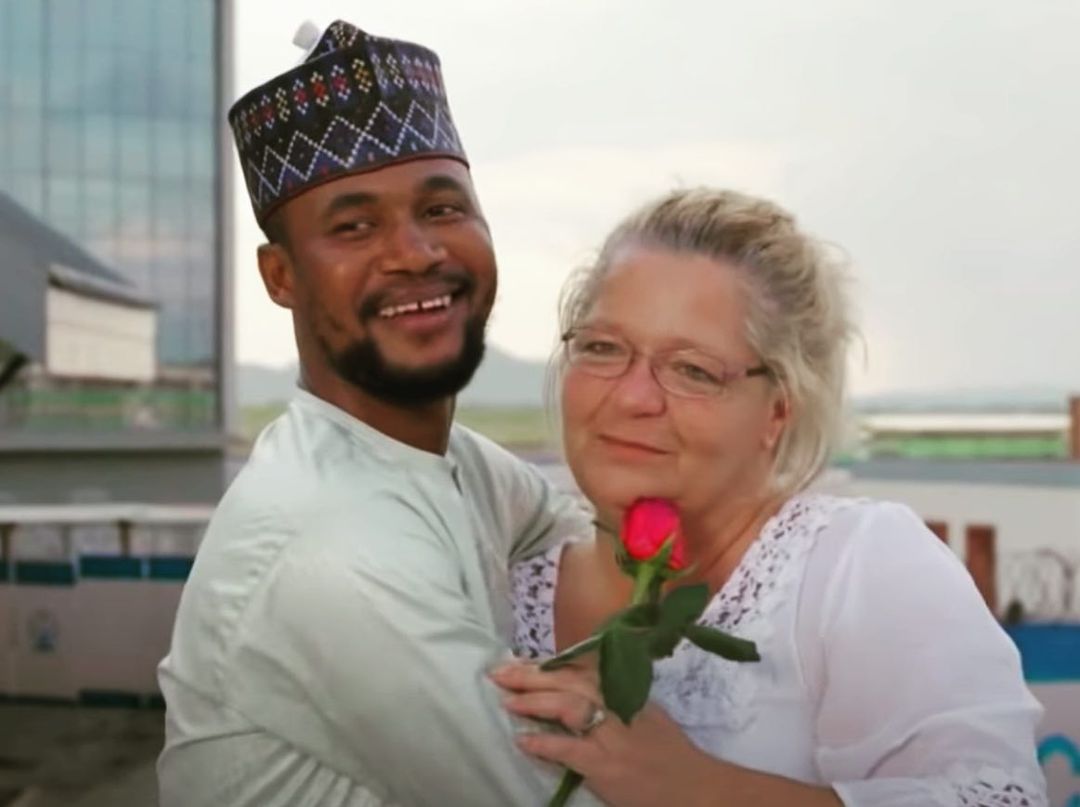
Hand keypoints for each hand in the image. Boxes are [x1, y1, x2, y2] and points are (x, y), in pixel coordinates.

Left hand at [489, 661, 713, 806]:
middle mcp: (617, 707)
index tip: (520, 660)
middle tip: (499, 673)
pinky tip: (524, 741)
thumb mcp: (643, 713)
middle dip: (532, 676)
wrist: (693, 787)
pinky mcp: (606, 766)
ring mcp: (611, 737)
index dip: (548, 664)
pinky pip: (569, 750)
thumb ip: (612, 697)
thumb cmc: (667, 752)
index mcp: (625, 692)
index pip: (581, 669)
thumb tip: (571, 685)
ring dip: (534, 702)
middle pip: (569, 681)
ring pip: (568, 708)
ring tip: (508, 701)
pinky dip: (545, 744)